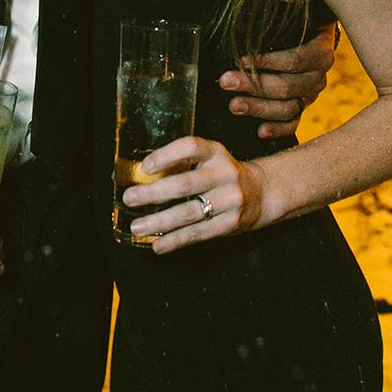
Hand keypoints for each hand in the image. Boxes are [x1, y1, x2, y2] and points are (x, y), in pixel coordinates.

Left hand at [122, 135, 264, 251]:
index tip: (145, 166)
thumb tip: (140, 178)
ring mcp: (230, 200)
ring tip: (137, 227)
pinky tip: (158, 245)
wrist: (262, 193)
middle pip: (185, 184)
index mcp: (216, 153)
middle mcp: (225, 174)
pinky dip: (175, 241)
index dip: (166, 155)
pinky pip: (198, 233)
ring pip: (189, 213)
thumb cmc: (223, 175)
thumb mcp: (209, 160)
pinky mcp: (231, 224)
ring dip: (159, 222)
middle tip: (130, 198)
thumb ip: (182, 165)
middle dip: (154, 193)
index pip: (190, 147)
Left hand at [217, 21, 335, 137]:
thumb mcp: (290, 14)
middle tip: (226, 81)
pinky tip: (260, 132)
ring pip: (287, 107)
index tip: (240, 59)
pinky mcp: (302, 108)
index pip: (294, 60)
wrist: (311, 36)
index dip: (267, 61)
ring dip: (259, 108)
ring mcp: (310, 95)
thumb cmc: (294, 24)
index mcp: (320, 51)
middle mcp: (318, 76)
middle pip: (287, 86)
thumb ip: (274, 10)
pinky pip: (292, 124)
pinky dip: (278, 130)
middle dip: (253, 84)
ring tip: (234, 105)